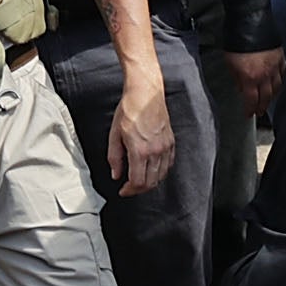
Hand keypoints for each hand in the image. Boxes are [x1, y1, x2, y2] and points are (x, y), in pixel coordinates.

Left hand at [104, 72, 175, 196]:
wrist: (146, 94)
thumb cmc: (129, 110)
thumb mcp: (114, 134)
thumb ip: (114, 157)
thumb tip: (116, 174)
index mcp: (139, 150)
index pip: (137, 182)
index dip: (129, 191)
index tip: (123, 191)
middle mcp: (155, 151)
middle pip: (150, 182)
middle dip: (138, 189)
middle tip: (129, 188)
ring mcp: (165, 147)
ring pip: (161, 175)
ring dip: (150, 182)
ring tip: (139, 179)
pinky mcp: (171, 142)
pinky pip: (168, 164)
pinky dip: (160, 171)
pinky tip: (152, 169)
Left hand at [225, 46, 281, 115]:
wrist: (250, 22)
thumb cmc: (237, 40)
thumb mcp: (230, 62)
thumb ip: (237, 77)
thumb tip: (241, 86)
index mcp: (250, 77)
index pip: (252, 100)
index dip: (251, 109)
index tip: (249, 114)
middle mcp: (265, 74)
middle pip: (267, 96)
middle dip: (263, 106)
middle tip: (260, 111)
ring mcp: (275, 66)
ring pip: (278, 86)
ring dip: (273, 95)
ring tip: (269, 99)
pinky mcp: (281, 57)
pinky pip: (284, 72)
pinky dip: (281, 79)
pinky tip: (279, 81)